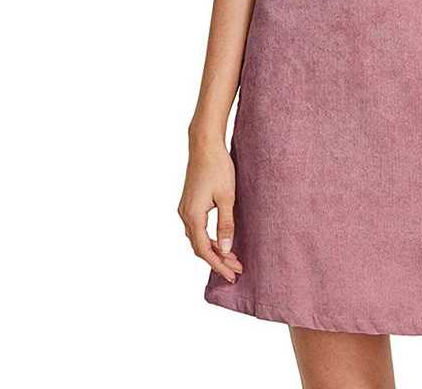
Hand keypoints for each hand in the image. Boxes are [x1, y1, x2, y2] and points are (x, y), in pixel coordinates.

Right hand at [178, 140, 241, 282]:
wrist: (204, 145)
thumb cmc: (218, 167)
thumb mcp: (227, 197)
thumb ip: (226, 224)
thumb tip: (226, 249)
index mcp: (193, 216)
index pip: (204, 250)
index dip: (218, 265)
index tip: (232, 275)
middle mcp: (184, 215)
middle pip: (199, 247)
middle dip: (218, 260)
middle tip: (236, 270)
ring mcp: (185, 209)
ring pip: (197, 239)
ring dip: (214, 250)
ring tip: (233, 258)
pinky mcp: (189, 203)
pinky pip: (196, 229)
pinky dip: (208, 239)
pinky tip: (221, 241)